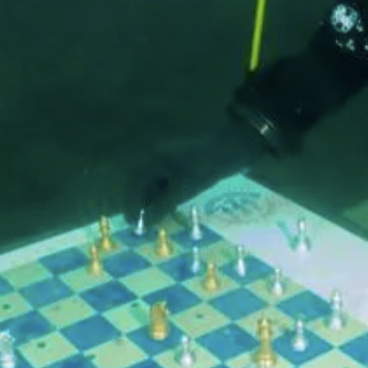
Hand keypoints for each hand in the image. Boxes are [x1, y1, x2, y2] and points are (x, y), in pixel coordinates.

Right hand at [127, 115, 269, 224]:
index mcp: (151, 158)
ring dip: (155, 198)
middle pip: (142, 182)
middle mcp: (156, 153)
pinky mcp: (183, 158)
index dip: (132, 207)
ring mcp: (169, 154)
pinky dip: (167, 191)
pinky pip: (168, 176)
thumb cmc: (206, 165)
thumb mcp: (184, 188)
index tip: (134, 226)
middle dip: (143, 203)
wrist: (236, 142)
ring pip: (155, 180)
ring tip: (158, 218)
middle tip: (146, 224)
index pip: (133, 185)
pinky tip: (172, 204)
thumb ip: (161, 206)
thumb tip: (145, 222)